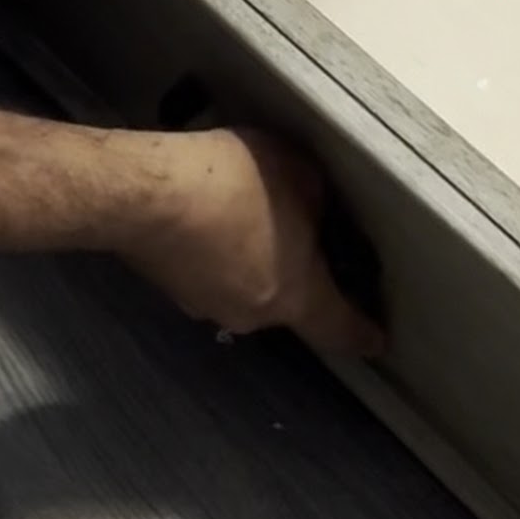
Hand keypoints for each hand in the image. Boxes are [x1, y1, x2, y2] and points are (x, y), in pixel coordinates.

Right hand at [128, 130, 387, 357]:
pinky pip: (213, 274)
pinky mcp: (171, 289)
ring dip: (256, 259)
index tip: (376, 342)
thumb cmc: (234, 184)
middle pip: (290, 301)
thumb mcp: (300, 176)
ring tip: (250, 213)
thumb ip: (317, 202)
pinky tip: (215, 218)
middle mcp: (252, 315)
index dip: (361, 334)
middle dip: (299, 273)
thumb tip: (311, 214)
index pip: (338, 329)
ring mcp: (206, 306)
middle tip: (305, 233)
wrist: (143, 194)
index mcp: (295, 295)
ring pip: (248, 286)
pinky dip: (221, 253)